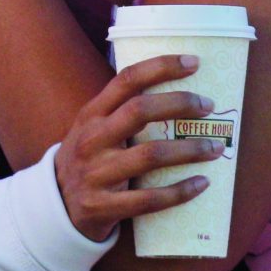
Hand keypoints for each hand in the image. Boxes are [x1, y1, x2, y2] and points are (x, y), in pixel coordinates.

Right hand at [54, 54, 223, 241]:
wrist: (55, 208)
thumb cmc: (89, 158)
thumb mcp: (94, 128)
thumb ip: (123, 110)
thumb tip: (180, 89)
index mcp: (92, 114)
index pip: (127, 80)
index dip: (161, 67)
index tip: (193, 62)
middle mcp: (92, 139)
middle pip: (140, 111)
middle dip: (180, 104)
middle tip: (208, 106)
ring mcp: (96, 174)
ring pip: (150, 155)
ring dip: (189, 150)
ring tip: (215, 147)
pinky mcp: (103, 206)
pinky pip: (149, 200)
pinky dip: (180, 191)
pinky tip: (202, 183)